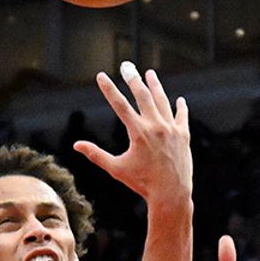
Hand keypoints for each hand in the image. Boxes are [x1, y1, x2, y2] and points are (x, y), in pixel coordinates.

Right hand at [73, 62, 191, 204]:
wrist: (171, 194)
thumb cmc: (141, 183)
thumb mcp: (116, 168)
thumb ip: (96, 154)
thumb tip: (76, 145)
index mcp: (138, 132)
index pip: (120, 105)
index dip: (109, 89)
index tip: (101, 76)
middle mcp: (155, 126)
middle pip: (143, 96)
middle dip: (133, 79)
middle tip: (127, 66)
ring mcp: (171, 129)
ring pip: (162, 101)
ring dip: (155, 86)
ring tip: (150, 74)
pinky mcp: (183, 136)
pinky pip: (181, 117)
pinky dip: (179, 108)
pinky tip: (178, 100)